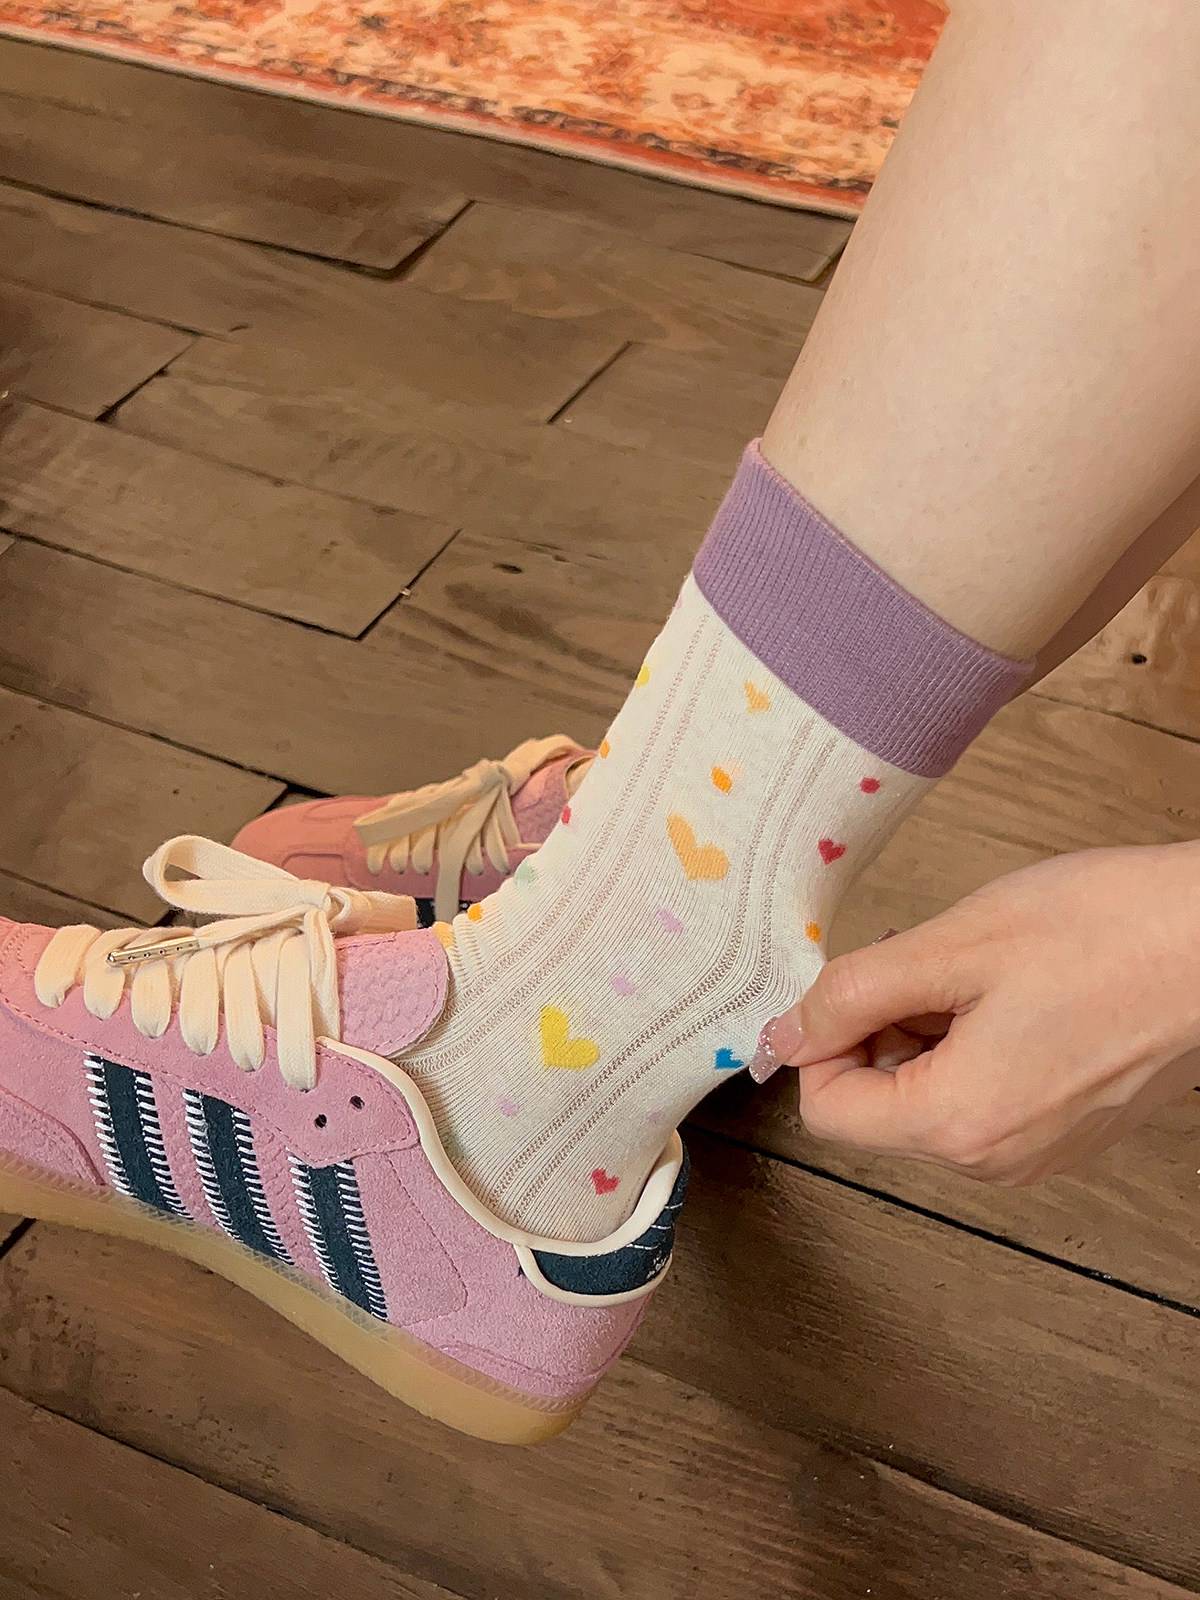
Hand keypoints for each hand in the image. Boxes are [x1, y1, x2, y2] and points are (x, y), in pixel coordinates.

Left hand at [769, 843, 1199, 1184]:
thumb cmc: (1106, 934)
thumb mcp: (953, 946)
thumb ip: (851, 994)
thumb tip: (784, 1035)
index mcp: (958, 1124)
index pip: (826, 1111)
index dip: (824, 1038)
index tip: (859, 982)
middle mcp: (996, 1159)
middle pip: (879, 1106)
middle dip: (883, 1027)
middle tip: (931, 960)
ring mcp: (1040, 1151)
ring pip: (931, 1097)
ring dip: (930, 1029)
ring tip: (983, 970)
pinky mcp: (1070, 1129)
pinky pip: (985, 1096)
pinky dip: (976, 1042)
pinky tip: (1018, 991)